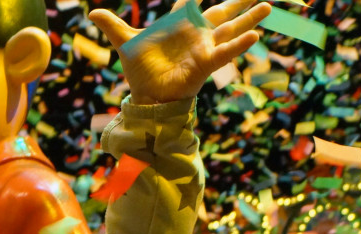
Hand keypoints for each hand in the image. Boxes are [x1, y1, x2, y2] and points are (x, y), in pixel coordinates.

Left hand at [88, 0, 272, 105]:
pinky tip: (255, 35)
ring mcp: (204, 48)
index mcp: (179, 26)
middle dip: (240, 3)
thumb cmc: (140, 72)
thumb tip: (93, 12)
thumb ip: (113, 25)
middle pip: (222, 13)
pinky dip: (239, 45)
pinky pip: (225, 52)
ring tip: (268, 7)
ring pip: (230, 30)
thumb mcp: (126, 43)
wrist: (146, 97)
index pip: (191, 3)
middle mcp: (196, 35)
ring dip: (248, 19)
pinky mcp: (205, 63)